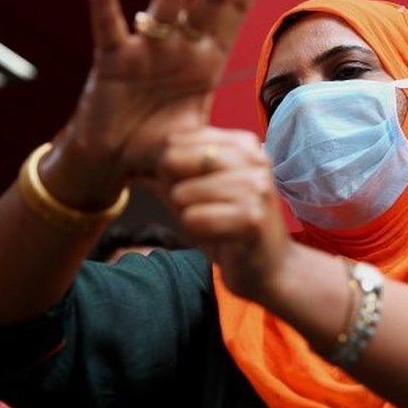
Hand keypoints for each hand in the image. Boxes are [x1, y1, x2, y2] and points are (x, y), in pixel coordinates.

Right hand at [42, 0, 275, 207]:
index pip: (233, 13)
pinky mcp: (113, 62)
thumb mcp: (199, 144)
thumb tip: (260, 157)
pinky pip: (108, 26)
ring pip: (167, 1)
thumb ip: (225, 144)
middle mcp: (180, 48)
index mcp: (205, 63)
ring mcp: (147, 51)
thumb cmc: (157, 147)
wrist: (112, 163)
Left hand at [159, 127, 289, 301]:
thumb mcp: (204, 190)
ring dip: (188, 216)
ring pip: (181, 194)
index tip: (194, 190)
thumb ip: (174, 172)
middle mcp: (253, 158)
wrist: (272, 268)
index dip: (169, 169)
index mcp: (244, 144)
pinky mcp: (251, 218)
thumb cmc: (232, 228)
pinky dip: (197, 233)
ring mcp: (255, 187)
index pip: (177, 140)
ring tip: (216, 224)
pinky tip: (221, 237)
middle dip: (174, 190)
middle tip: (201, 210)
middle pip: (174, 160)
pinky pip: (193, 219)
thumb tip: (134, 165)